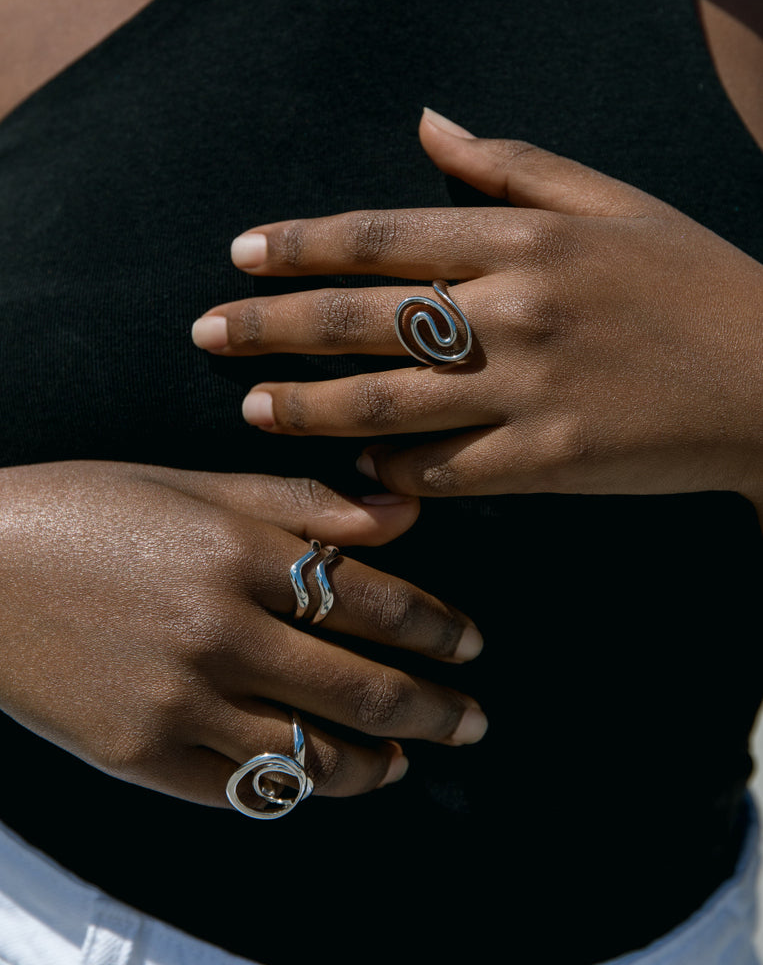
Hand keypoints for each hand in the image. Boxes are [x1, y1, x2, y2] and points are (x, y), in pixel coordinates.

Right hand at [0, 461, 484, 806]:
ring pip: (312, 756)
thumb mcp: (192, 486)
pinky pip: (242, 791)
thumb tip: (402, 517)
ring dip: (376, 764)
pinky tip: (318, 777)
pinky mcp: (139, 758)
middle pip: (362, 687)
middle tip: (471, 720)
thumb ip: (302, 504)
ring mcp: (178, 702)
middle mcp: (217, 631)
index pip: (374, 600)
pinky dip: (295, 788)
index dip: (437, 628)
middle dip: (434, 710)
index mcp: (236, 550)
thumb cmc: (87, 512)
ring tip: (404, 762)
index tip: (471, 644)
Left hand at [193, 108, 762, 512]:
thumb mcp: (611, 200)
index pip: (381, 236)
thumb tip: (426, 125)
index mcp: (523, 240)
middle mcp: (513, 311)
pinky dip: (395, 474)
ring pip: (387, 404)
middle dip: (271, 327)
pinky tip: (361, 472)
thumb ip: (512, 163)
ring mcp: (528, 391)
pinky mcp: (548, 462)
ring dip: (310, 409)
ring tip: (252, 410)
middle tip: (206, 333)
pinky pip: (446, 473)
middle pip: (362, 319)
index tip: (241, 257)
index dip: (300, 246)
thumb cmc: (690, 282)